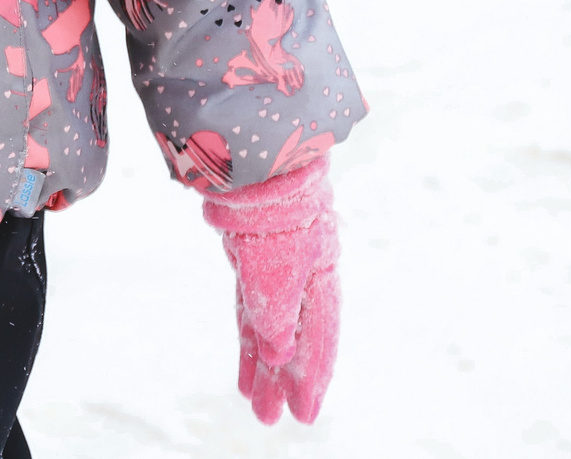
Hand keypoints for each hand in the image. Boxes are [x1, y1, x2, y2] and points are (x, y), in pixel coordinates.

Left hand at [201, 156, 341, 423]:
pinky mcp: (252, 257)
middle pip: (297, 337)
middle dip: (286, 380)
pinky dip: (251, 336)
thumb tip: (279, 355)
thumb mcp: (274, 265)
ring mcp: (278, 264)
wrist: (252, 152)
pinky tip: (248, 364)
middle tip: (276, 419)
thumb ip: (276, 312)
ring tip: (255, 404)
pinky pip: (253, 307)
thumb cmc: (272, 203)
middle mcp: (305, 272)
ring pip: (273, 326)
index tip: (306, 413)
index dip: (314, 376)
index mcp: (322, 272)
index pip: (321, 336)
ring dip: (265, 365)